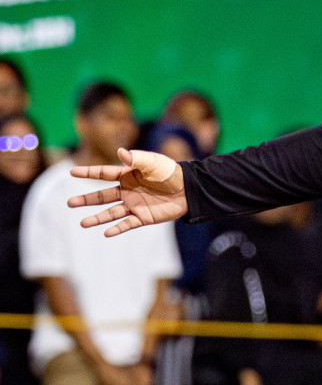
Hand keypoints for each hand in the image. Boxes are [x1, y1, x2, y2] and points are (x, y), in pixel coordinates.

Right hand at [68, 149, 186, 236]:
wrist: (188, 189)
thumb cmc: (170, 172)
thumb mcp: (152, 163)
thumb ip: (136, 159)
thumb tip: (120, 151)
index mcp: (127, 175)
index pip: (103, 174)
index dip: (88, 173)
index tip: (71, 172)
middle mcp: (127, 191)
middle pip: (102, 196)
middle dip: (86, 200)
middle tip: (69, 203)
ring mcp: (134, 204)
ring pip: (111, 212)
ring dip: (97, 218)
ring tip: (82, 224)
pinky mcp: (144, 217)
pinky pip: (128, 224)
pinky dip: (117, 229)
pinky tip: (106, 233)